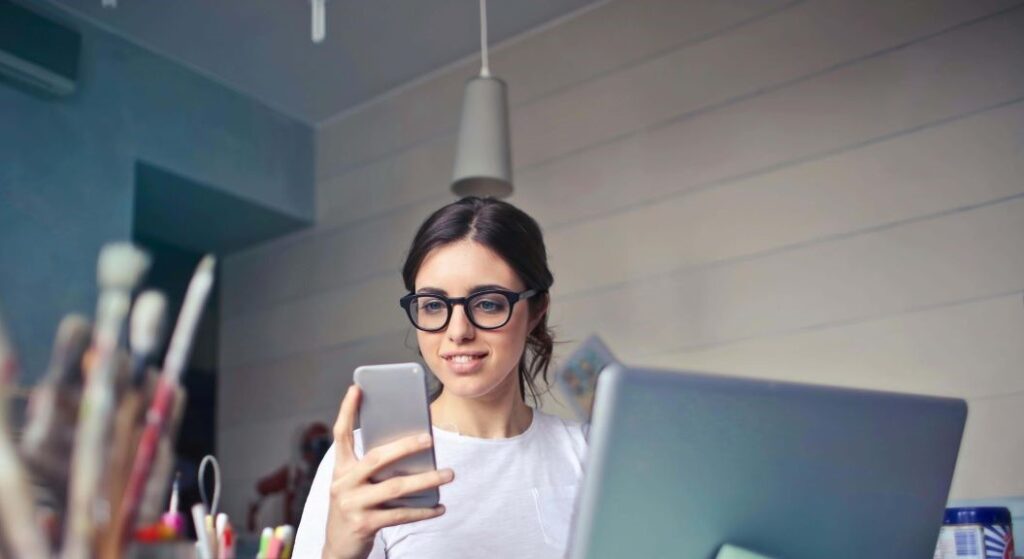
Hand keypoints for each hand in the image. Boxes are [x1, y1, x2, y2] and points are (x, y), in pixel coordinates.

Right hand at [322, 385, 454, 558]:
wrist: (338, 548)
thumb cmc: (355, 507)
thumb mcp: (356, 485)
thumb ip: (374, 468)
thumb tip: (412, 449)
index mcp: (340, 469)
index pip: (341, 434)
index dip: (347, 410)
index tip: (357, 388)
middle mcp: (343, 484)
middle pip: (377, 458)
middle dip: (405, 446)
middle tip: (429, 438)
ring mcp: (352, 505)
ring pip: (395, 487)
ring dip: (426, 480)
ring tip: (449, 474)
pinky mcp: (364, 525)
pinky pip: (401, 514)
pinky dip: (423, 511)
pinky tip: (440, 506)